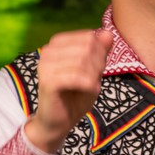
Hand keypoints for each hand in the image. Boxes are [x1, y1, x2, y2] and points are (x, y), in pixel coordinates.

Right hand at [27, 29, 107, 153]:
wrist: (59, 121)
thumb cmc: (75, 96)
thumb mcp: (93, 72)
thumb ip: (100, 52)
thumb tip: (108, 33)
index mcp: (58, 44)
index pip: (90, 37)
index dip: (100, 54)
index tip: (96, 70)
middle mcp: (48, 50)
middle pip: (87, 47)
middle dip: (98, 66)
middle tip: (94, 81)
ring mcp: (45, 65)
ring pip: (83, 61)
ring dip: (93, 77)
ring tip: (89, 88)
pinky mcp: (47, 81)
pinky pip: (77, 77)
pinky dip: (88, 86)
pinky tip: (87, 91)